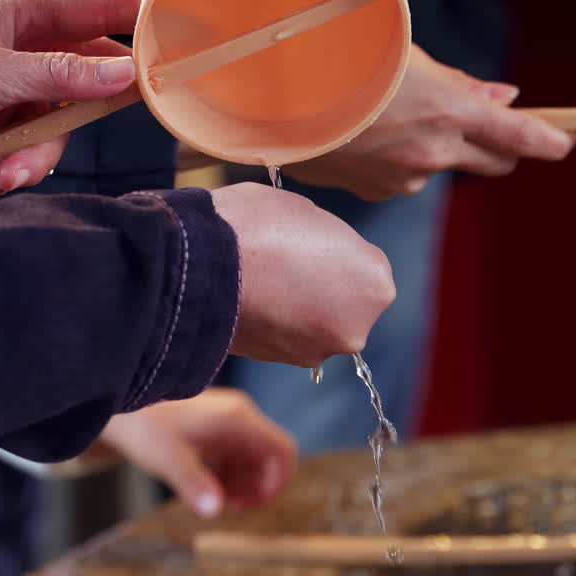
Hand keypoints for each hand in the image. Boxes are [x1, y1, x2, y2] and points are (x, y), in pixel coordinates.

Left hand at [0, 0, 140, 192]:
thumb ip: (60, 77)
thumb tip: (124, 74)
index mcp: (18, 21)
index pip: (90, 16)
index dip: (131, 26)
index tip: (172, 39)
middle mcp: (19, 58)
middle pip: (81, 91)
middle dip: (66, 125)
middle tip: (55, 142)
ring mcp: (6, 100)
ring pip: (52, 135)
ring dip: (25, 159)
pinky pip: (21, 159)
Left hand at [97, 388, 296, 517]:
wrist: (118, 404)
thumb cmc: (143, 428)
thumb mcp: (169, 460)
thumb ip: (194, 485)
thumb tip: (214, 512)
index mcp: (237, 419)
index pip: (282, 449)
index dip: (279, 480)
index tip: (258, 504)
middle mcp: (237, 416)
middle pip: (269, 456)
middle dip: (259, 486)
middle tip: (234, 509)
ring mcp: (225, 422)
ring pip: (252, 459)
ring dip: (244, 484)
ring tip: (220, 503)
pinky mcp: (212, 430)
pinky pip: (235, 456)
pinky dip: (230, 476)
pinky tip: (210, 491)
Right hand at [212, 182, 395, 367]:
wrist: (200, 264)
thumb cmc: (256, 225)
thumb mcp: (307, 212)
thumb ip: (329, 241)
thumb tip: (321, 252)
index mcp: (375, 280)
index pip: (365, 266)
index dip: (336, 253)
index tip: (310, 246)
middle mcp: (358, 325)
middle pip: (347, 302)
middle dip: (325, 288)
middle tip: (288, 267)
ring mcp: (320, 349)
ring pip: (319, 324)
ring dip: (301, 310)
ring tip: (266, 285)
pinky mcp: (285, 362)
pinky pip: (291, 338)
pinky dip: (279, 325)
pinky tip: (256, 302)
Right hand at [286, 44, 575, 200]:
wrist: (279, 95)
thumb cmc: (347, 61)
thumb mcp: (412, 60)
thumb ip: (461, 85)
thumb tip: (503, 98)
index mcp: (448, 114)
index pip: (520, 137)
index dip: (550, 140)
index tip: (565, 141)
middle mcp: (432, 155)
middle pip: (495, 164)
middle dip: (502, 149)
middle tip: (493, 129)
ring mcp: (402, 178)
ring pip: (441, 167)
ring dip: (437, 149)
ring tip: (396, 115)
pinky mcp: (372, 190)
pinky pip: (401, 176)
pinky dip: (397, 159)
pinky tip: (366, 134)